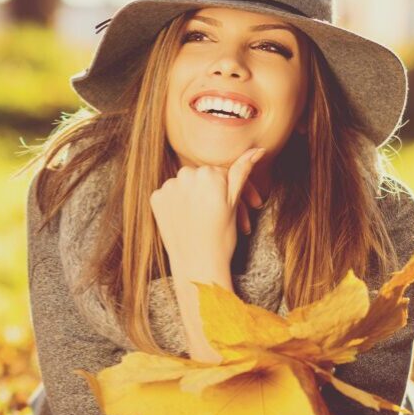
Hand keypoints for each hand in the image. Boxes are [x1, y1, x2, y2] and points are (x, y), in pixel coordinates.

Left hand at [150, 147, 266, 272]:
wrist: (197, 265)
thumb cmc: (221, 237)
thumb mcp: (235, 203)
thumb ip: (241, 171)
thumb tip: (257, 149)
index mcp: (208, 174)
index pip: (220, 173)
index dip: (230, 190)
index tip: (235, 206)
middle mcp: (185, 175)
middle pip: (202, 177)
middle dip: (212, 192)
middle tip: (221, 214)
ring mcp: (168, 187)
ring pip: (186, 184)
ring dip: (194, 196)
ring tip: (204, 218)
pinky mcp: (155, 199)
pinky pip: (170, 194)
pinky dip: (178, 203)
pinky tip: (186, 219)